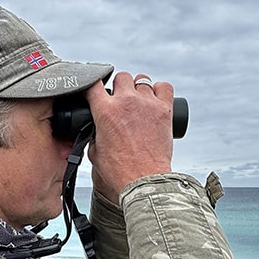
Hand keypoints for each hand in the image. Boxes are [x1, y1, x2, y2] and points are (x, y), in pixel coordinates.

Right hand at [85, 72, 174, 202]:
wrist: (143, 181)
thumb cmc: (120, 171)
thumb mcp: (95, 152)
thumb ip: (93, 134)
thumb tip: (95, 130)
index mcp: (105, 111)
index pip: (93, 84)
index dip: (93, 86)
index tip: (95, 92)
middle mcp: (127, 102)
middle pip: (121, 76)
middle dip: (119, 87)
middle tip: (121, 100)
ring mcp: (147, 104)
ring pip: (142, 80)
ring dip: (138, 89)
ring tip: (139, 102)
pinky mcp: (165, 110)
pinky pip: (165, 87)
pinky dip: (160, 90)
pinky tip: (156, 99)